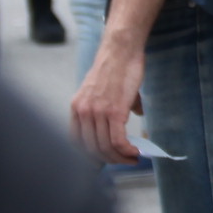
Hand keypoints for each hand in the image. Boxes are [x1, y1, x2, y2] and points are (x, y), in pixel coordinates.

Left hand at [71, 38, 145, 163]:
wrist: (121, 50)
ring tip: (133, 158)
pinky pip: (118, 140)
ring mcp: (98, 112)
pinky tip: (136, 151)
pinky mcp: (115, 111)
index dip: (90, 155)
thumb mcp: (103, 90)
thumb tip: (135, 114)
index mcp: (76, 108)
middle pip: (91, 148)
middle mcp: (83, 112)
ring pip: (105, 147)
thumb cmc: (117, 66)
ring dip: (120, 158)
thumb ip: (111, 106)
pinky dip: (127, 151)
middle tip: (124, 161)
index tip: (105, 159)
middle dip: (108, 160)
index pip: (76, 142)